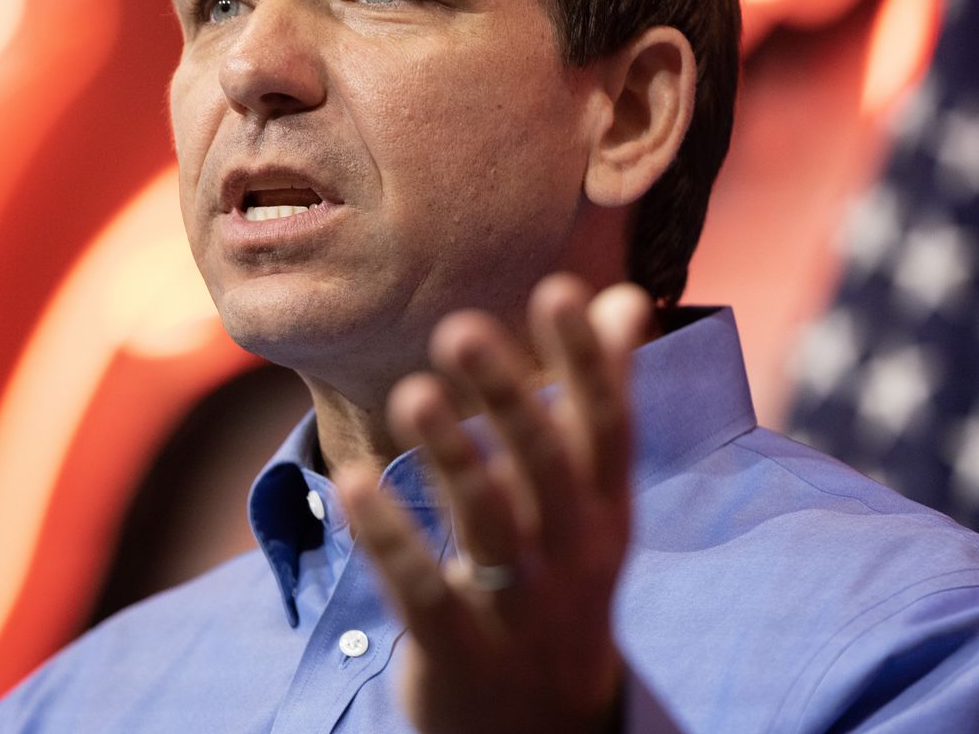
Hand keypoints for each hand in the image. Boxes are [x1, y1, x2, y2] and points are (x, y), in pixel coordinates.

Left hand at [338, 274, 653, 733]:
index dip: (586, 361)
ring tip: (413, 393)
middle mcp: (573, 555)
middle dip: (510, 398)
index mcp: (606, 510)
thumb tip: (625, 296)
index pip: (607, 426)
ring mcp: (519, 608)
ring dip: (452, 458)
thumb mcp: (595, 498)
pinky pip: (423, 592)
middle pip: (547, 468)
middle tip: (460, 329)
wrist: (544, 730)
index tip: (558, 289)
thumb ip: (602, 394)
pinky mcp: (459, 652)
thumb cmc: (562, 576)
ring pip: (490, 526)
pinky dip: (390, 538)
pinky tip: (353, 484)